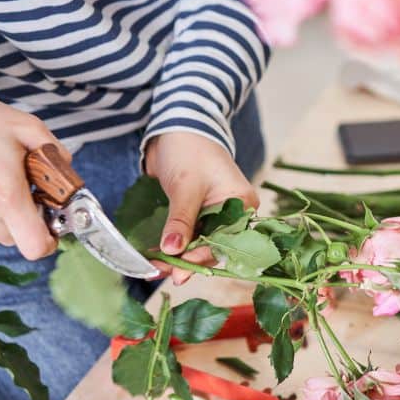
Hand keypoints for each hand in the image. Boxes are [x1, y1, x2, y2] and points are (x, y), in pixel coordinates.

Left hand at [145, 131, 258, 284]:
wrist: (177, 126)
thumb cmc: (189, 149)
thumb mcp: (186, 186)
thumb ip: (181, 220)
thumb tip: (172, 251)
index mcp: (242, 204)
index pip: (223, 241)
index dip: (200, 258)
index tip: (178, 273)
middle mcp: (233, 212)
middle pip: (212, 246)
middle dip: (187, 261)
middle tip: (163, 273)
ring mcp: (216, 212)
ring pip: (200, 243)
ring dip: (179, 256)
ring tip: (156, 267)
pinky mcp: (198, 212)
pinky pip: (190, 234)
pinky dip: (176, 244)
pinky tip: (158, 255)